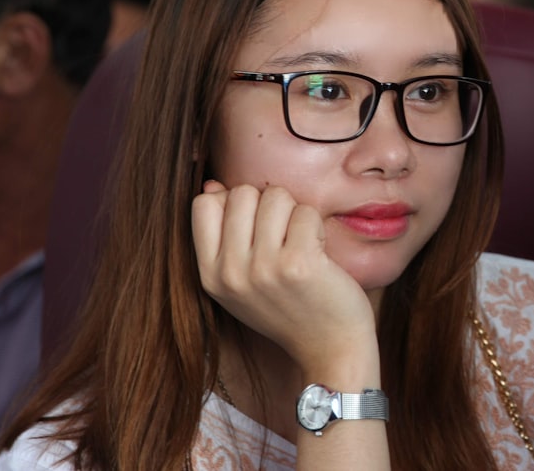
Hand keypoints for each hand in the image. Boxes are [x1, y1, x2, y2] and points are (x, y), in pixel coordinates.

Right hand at [191, 181, 377, 371]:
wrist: (330, 348)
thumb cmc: (290, 307)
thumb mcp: (242, 282)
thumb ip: (223, 237)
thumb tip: (213, 184)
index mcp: (209, 275)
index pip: (203, 204)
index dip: (234, 203)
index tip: (256, 227)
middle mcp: (230, 273)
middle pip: (242, 193)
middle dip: (269, 205)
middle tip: (284, 236)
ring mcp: (263, 269)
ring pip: (276, 196)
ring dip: (295, 213)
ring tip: (301, 244)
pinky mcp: (298, 264)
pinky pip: (306, 212)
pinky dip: (317, 225)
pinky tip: (319, 253)